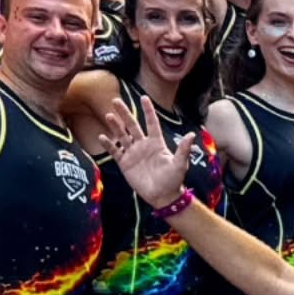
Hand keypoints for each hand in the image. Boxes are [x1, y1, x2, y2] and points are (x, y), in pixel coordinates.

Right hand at [99, 93, 193, 208]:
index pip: (151, 123)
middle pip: (132, 125)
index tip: (143, 97)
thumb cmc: (173, 180)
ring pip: (122, 136)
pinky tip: (102, 137)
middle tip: (115, 101)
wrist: (162, 197)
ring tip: (108, 116)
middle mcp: (143, 145)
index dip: (147, 110)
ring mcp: (133, 154)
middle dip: (124, 113)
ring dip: (115, 126)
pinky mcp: (125, 164)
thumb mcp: (180, 164)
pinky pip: (115, 152)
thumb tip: (191, 136)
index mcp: (156, 143)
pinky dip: (108, 145)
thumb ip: (183, 149)